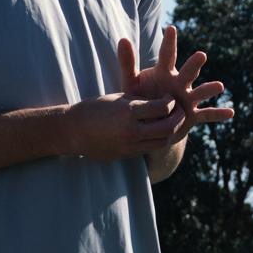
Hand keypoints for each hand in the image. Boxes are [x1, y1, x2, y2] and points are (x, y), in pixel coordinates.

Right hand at [66, 88, 192, 161]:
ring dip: (171, 132)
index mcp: (128, 111)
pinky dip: (158, 140)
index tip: (170, 97)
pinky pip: (149, 149)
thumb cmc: (94, 109)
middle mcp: (131, 130)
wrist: (72, 130)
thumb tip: (161, 102)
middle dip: (178, 118)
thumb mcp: (118, 98)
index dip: (171, 102)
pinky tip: (158, 132)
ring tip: (172, 122)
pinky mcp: (126, 155)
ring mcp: (129, 145)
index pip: (162, 108)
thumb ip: (140, 101)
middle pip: (167, 127)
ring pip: (162, 142)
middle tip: (180, 110)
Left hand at [117, 26, 233, 145]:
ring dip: (209, 89)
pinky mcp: (192, 114)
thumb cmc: (141, 98)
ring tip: (219, 86)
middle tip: (201, 55)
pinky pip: (207, 114)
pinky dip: (218, 113)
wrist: (149, 124)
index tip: (171, 28)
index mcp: (164, 73)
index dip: (169, 43)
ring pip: (200, 92)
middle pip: (188, 71)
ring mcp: (187, 98)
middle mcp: (179, 82)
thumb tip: (123, 38)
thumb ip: (127, 63)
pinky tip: (230, 112)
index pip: (167, 55)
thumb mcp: (131, 83)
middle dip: (194, 64)